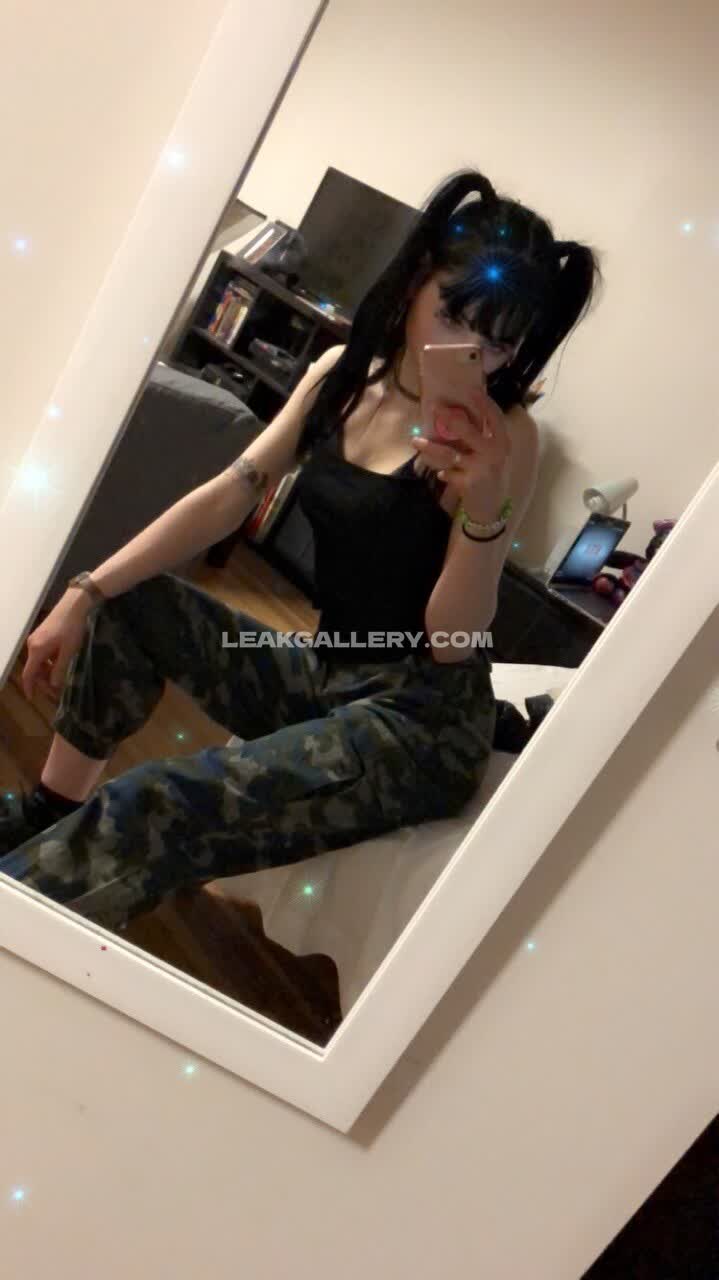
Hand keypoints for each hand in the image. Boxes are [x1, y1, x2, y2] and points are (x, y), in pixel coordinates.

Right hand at [22, 589, 92, 701]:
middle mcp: (32, 645)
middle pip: (34, 669)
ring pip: (39, 662)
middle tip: (57, 691)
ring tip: (61, 680)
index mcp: (36, 650)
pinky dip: (49, 662)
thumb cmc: (72, 628)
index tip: (32, 699)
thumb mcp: (68, 651)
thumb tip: (53, 685)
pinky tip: (61, 664)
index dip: (30, 688)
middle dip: (44, 681)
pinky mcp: (42, 635)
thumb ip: (60, 669)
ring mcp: (36, 639)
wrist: (74, 604)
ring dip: (48, 672)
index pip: (28, 674)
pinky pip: (43, 654)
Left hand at [411, 389, 511, 503]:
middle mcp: (494, 452)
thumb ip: (483, 438)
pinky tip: (441, 474)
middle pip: (468, 431)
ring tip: (415, 441)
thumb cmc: (491, 475)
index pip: (494, 417)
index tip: (470, 389)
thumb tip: (459, 416)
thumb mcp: (494, 454)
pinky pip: (448, 473)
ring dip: (431, 447)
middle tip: (434, 407)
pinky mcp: (469, 484)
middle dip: (449, 418)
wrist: (494, 508)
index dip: (483, 402)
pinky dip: (444, 473)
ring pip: (450, 454)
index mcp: (502, 442)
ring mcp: (481, 468)